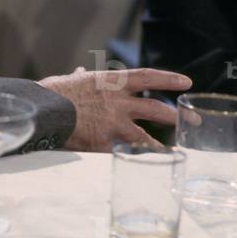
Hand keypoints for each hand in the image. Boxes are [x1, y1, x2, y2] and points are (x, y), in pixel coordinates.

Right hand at [38, 67, 191, 150]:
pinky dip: (136, 160)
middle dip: (176, 115)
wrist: (43, 110)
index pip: (147, 77)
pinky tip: (145, 167)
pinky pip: (125, 153)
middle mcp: (118, 101)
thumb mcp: (71, 80)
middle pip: (155, 108)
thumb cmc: (54, 93)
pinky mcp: (105, 142)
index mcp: (111, 82)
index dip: (169, 79)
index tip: (187, 83)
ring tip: (174, 152)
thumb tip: (82, 70)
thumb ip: (83, 77)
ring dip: (160, 144)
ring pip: (145, 135)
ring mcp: (113, 123)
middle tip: (193, 120)